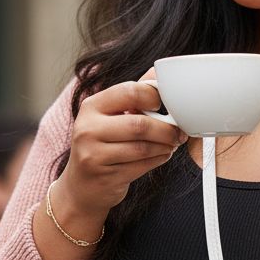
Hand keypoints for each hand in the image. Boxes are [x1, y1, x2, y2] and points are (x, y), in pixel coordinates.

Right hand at [57, 69, 186, 223]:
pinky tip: (162, 155)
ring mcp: (94, 154)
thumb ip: (132, 97)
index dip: (154, 97)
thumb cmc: (101, 146)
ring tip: (171, 144)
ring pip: (143, 148)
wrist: (82, 185)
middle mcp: (88, 128)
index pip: (129, 92)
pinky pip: (142, 166)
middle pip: (140, 125)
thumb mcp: (108, 117)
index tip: (164, 106)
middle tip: (178, 132)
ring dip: (165, 146)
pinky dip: (159, 159)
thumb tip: (159, 74)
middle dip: (166, 129)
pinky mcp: (106, 176)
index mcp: (91, 106)